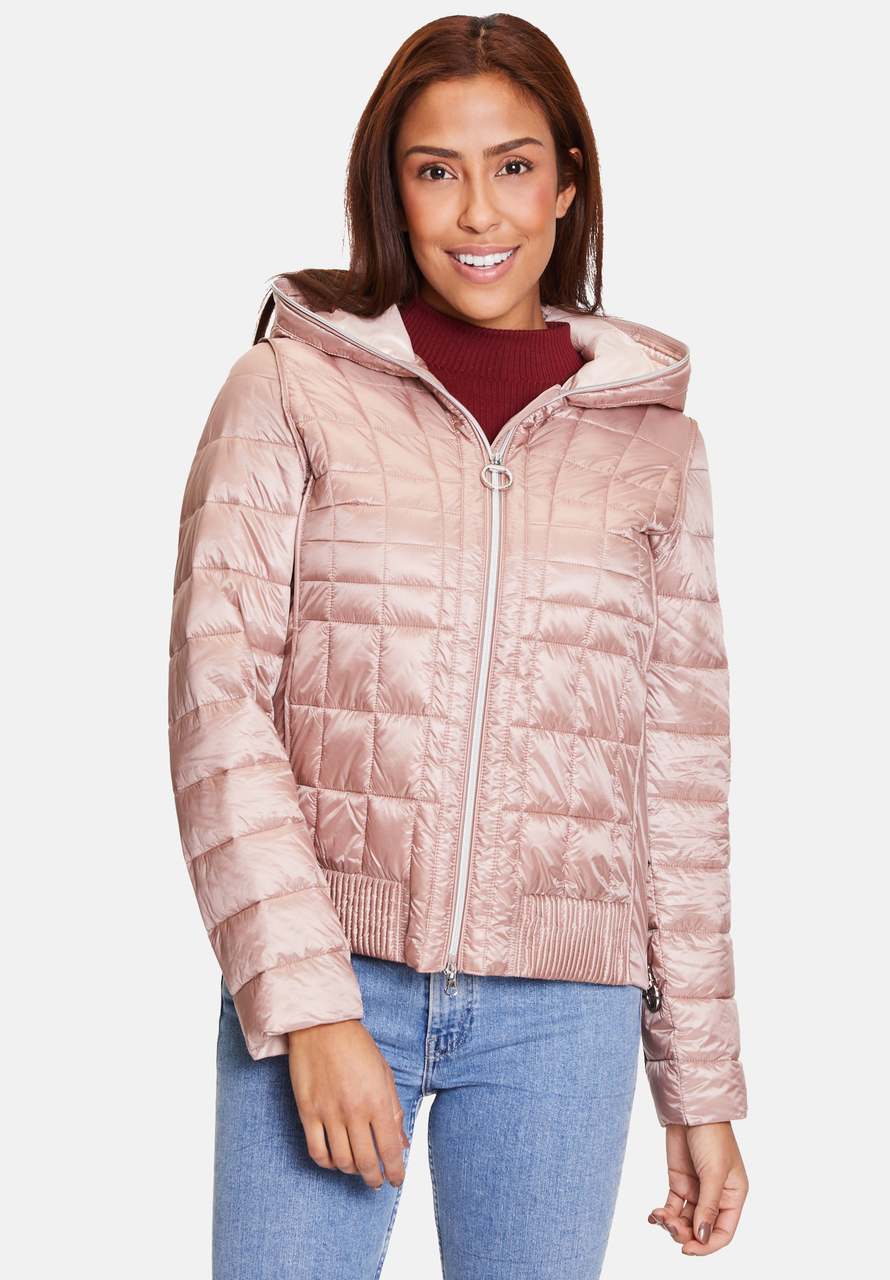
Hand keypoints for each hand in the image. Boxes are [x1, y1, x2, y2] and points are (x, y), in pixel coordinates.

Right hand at [288, 1019, 409, 1188]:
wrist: (321, 1025)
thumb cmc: (357, 1046)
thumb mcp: (384, 1073)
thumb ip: (394, 1109)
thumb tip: (402, 1143)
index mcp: (377, 1100)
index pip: (390, 1149)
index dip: (395, 1172)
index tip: (396, 1180)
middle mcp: (354, 1110)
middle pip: (365, 1162)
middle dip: (374, 1178)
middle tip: (377, 1182)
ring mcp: (328, 1113)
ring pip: (341, 1161)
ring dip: (352, 1171)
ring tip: (357, 1169)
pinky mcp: (307, 1112)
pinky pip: (316, 1151)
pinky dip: (327, 1163)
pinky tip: (334, 1160)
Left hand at [648, 1121, 747, 1254]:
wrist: (691, 1111)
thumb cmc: (712, 1137)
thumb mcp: (714, 1173)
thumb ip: (708, 1207)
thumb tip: (701, 1238)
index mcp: (733, 1197)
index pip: (723, 1233)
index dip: (707, 1246)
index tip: (688, 1249)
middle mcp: (716, 1197)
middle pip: (701, 1230)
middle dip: (685, 1233)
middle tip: (670, 1226)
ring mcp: (697, 1191)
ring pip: (685, 1221)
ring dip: (671, 1224)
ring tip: (659, 1216)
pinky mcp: (679, 1183)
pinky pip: (672, 1208)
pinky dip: (662, 1215)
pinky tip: (653, 1216)